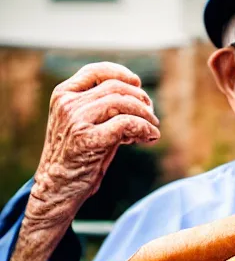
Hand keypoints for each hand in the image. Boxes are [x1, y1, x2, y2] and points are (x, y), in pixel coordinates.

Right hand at [29, 62, 159, 223]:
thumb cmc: (76, 159)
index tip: (138, 83)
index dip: (121, 73)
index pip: (95, 71)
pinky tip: (150, 137)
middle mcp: (68, 104)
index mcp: (63, 95)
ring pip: (122, 104)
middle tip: (151, 115)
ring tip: (152, 128)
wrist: (56, 190)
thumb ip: (103, 110)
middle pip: (116, 88)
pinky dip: (144, 129)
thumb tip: (140, 100)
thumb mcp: (84, 126)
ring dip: (145, 115)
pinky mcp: (87, 139)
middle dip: (140, 99)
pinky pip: (126, 124)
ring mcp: (76, 120)